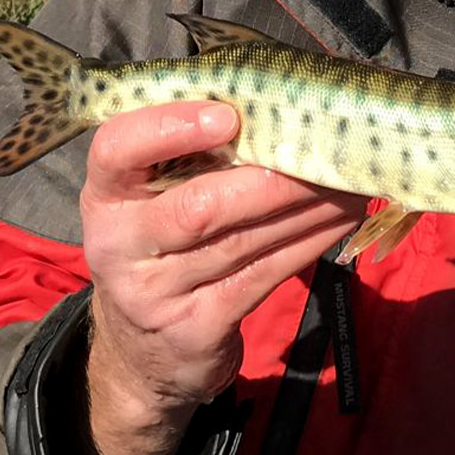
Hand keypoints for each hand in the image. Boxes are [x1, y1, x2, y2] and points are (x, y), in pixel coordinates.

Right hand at [79, 102, 364, 454]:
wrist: (142, 352)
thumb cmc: (161, 246)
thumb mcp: (151, 201)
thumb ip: (190, 157)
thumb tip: (279, 102)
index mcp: (106, 195)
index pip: (116, 151)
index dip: (168, 128)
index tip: (226, 116)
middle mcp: (120, 244)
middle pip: (199, 207)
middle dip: (271, 179)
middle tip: (325, 151)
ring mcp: (155, 293)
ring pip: (241, 242)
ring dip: (305, 207)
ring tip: (349, 178)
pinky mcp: (196, 328)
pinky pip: (264, 276)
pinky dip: (310, 242)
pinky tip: (341, 218)